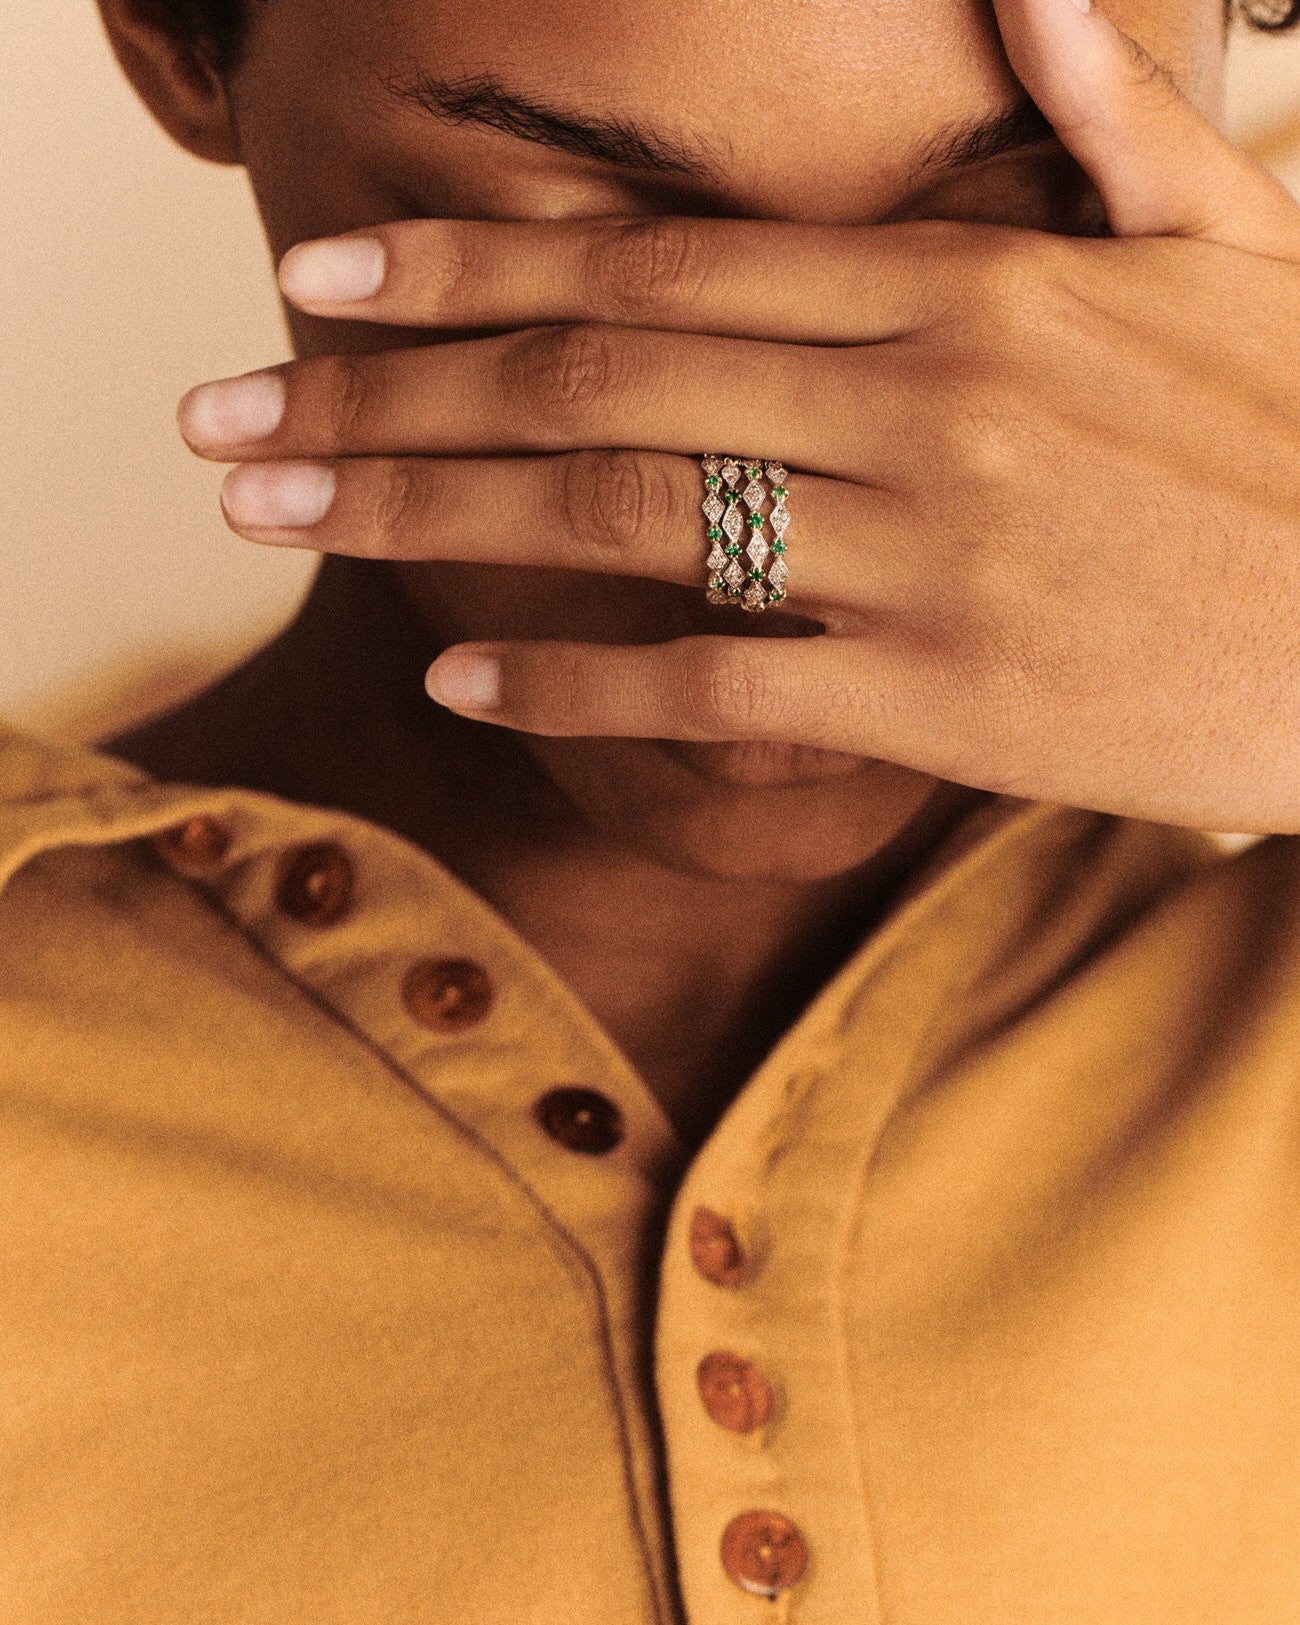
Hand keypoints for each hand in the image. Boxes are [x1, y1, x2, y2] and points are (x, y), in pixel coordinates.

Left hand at [181, 0, 1299, 832]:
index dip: (471, 275)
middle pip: (597, 390)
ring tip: (288, 525)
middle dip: (388, 401)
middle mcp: (922, 406)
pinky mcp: (947, 703)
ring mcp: (928, 559)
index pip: (661, 269)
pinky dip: (584, 685)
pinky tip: (465, 672)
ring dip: (435, 522)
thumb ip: (1115, 116)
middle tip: (228, 423)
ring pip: (631, 527)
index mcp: (969, 284)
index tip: (324, 292)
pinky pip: (721, 691)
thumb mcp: (1239, 244)